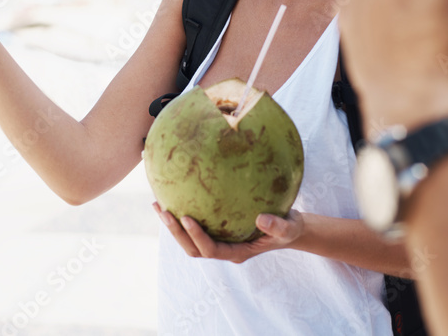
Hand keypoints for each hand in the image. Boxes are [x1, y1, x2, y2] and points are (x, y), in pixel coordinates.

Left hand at [153, 202, 303, 263]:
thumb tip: (261, 218)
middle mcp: (224, 249)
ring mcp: (220, 241)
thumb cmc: (289, 228)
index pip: (210, 250)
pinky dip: (181, 216)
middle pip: (193, 249)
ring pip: (190, 240)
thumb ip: (277, 225)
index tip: (186, 218)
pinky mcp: (218, 231)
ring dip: (173, 226)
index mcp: (237, 252)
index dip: (196, 237)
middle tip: (164, 211)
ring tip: (158, 204)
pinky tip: (174, 196)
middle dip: (177, 233)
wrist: (289, 227)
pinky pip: (196, 225)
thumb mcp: (289, 227)